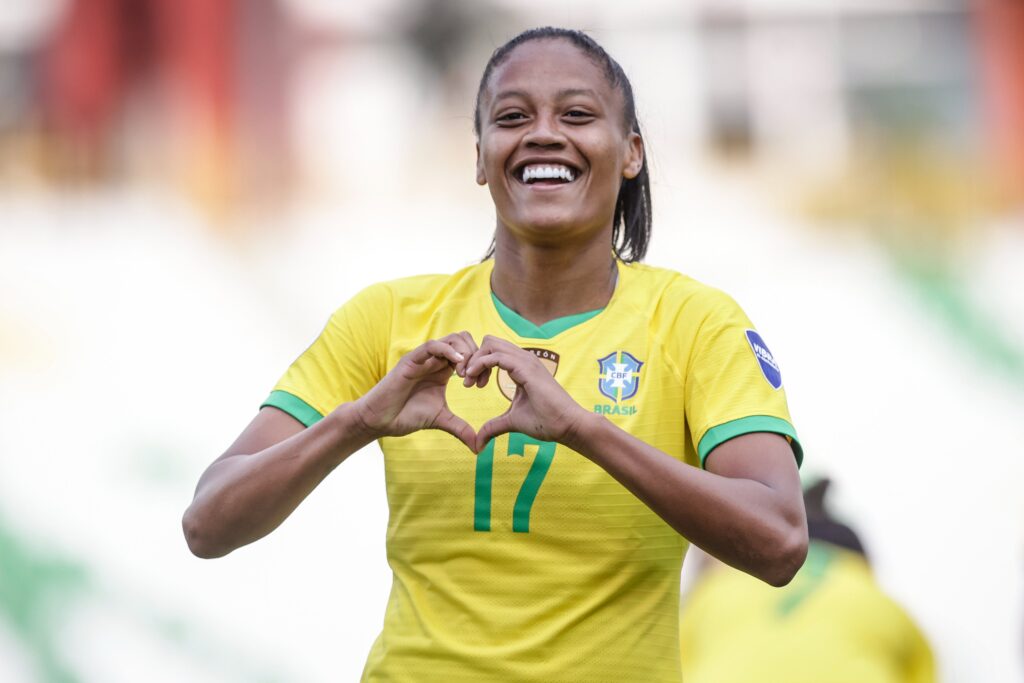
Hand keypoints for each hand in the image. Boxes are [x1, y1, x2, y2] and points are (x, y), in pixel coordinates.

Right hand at [353, 333, 477, 449]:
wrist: (381, 420)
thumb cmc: (407, 416)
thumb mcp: (441, 420)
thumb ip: (461, 428)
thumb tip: (479, 448)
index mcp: (443, 369)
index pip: (469, 353)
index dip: (480, 364)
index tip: (482, 384)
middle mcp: (435, 360)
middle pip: (463, 340)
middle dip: (476, 356)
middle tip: (476, 379)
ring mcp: (423, 358)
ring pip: (451, 339)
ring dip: (465, 353)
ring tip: (466, 375)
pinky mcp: (411, 360)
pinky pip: (432, 346)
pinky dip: (448, 350)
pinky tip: (458, 365)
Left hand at [463, 335, 589, 451]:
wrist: (568, 426)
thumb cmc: (547, 422)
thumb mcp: (512, 422)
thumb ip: (494, 427)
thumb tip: (478, 443)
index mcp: (521, 367)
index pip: (493, 351)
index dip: (477, 364)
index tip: (470, 385)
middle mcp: (524, 359)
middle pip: (489, 342)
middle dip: (472, 357)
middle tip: (466, 380)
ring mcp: (526, 360)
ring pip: (490, 344)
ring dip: (474, 360)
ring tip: (468, 381)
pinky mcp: (525, 368)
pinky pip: (495, 356)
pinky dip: (480, 365)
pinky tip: (474, 382)